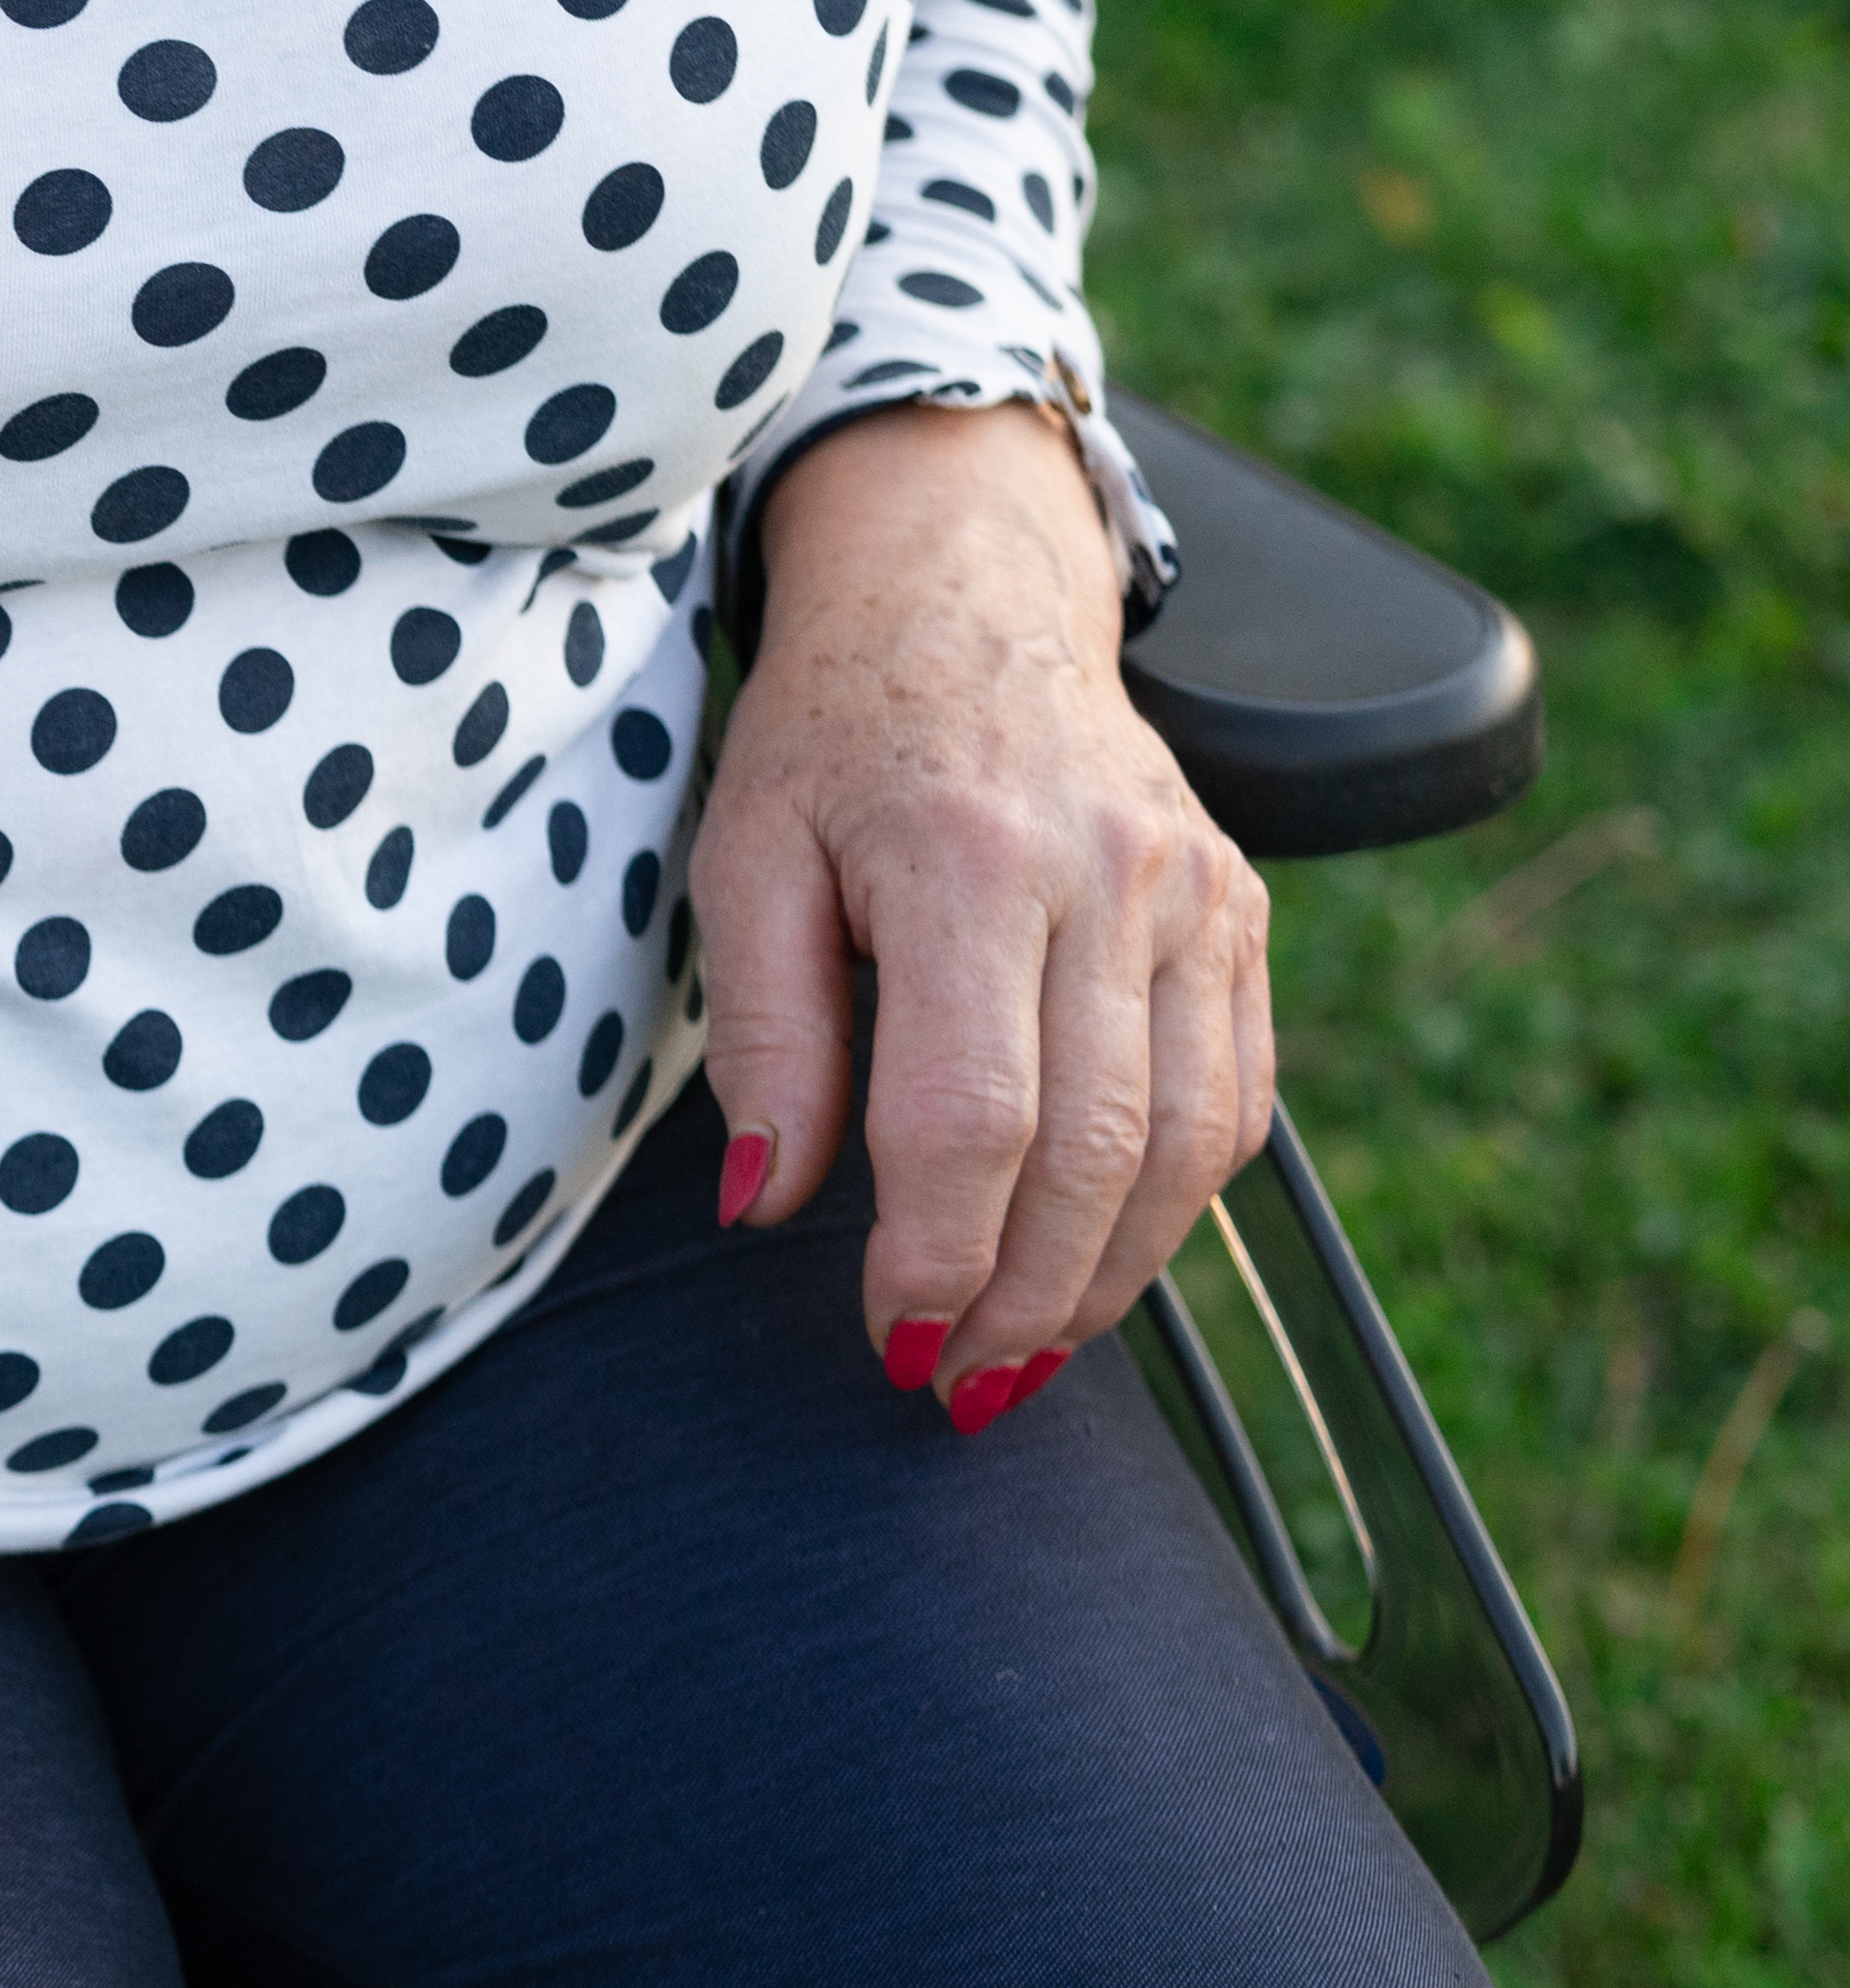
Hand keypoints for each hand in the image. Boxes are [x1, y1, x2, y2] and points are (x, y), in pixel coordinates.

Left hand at [697, 397, 1271, 1430]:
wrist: (967, 601)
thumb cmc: (835, 740)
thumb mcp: (743, 864)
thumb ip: (761, 1039)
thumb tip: (767, 1204)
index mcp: (968, 862)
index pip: (971, 1116)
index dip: (937, 1256)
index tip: (888, 1338)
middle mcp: (1112, 878)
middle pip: (1095, 1149)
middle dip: (1027, 1297)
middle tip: (957, 1385)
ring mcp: (1201, 896)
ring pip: (1189, 1142)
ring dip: (1110, 1277)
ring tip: (1026, 1355)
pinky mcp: (1244, 916)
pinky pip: (1237, 1098)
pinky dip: (1177, 1203)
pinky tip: (1098, 1259)